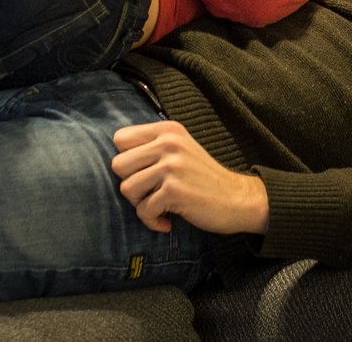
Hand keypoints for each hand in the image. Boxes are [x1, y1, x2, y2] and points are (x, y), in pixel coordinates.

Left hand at [111, 121, 269, 234]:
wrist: (238, 199)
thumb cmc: (202, 178)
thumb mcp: (180, 149)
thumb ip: (151, 147)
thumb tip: (113, 158)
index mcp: (167, 130)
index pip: (120, 138)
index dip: (127, 160)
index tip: (144, 173)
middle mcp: (168, 143)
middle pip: (118, 165)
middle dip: (130, 185)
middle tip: (149, 194)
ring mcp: (172, 166)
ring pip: (127, 189)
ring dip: (141, 205)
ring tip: (159, 207)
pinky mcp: (175, 190)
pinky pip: (144, 210)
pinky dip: (153, 221)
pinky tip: (167, 221)